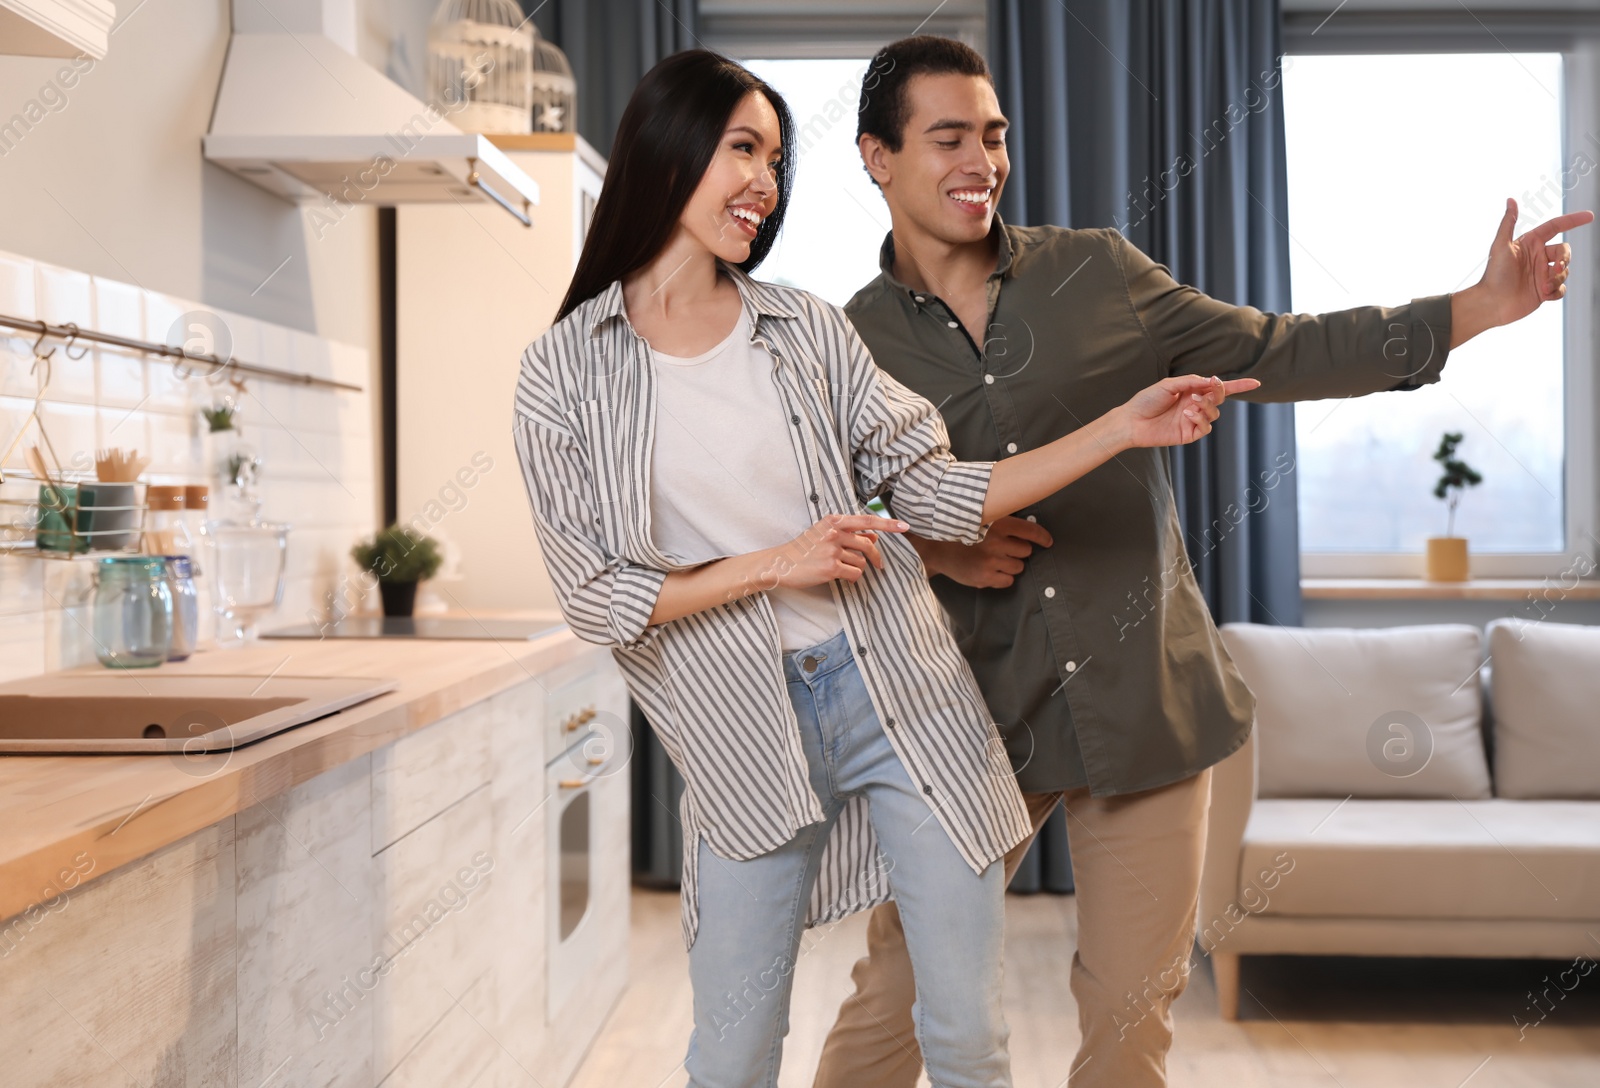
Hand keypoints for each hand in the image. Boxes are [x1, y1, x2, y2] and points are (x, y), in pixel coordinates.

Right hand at [766, 514, 907, 588]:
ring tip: (840, 569)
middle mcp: (834, 532)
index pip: (867, 520)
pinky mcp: (831, 567)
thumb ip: (849, 534)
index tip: (905, 526)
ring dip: (856, 568)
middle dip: (875, 557)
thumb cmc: (804, 549)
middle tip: (879, 565)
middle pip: (868, 545)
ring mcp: (832, 550)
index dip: (888, 524)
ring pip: (861, 562)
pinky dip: (851, 578)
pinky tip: (838, 576)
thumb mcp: (824, 534)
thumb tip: (873, 538)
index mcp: (834, 521)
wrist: (781, 563)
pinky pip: (854, 574)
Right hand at [936, 516, 1053, 588]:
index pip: (1030, 531)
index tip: (1048, 542)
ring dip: (1012, 564)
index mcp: (997, 523)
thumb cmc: (960, 533)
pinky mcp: (985, 577)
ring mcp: (990, 560)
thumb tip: (1028, 528)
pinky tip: (992, 571)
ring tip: (995, 560)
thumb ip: (1002, 521)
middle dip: (1019, 551)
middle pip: (1026, 550)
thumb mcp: (981, 519)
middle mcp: (996, 541)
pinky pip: (1008, 581)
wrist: (935, 548)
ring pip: (1019, 566)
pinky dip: (1004, 577)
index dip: (1042, 537)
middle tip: (1004, 549)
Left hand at [1116, 375, 1260, 448]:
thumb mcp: (1169, 384)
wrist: (1131, 420)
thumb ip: (1191, 382)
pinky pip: (1205, 427)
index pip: (1219, 388)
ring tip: (1191, 404)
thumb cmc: (1146, 400)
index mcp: (1191, 391)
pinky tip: (1188, 414)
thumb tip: (1211, 381)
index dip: (1238, 386)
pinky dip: (1201, 419)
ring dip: (1207, 406)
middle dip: (1220, 392)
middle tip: (1210, 388)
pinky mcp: (1189, 434)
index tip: (1256, 383)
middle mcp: (1195, 405)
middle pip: (1220, 399)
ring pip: (1215, 413)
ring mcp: (1193, 420)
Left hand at [1453, 199, 1594, 345]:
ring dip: (1557, 278)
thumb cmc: (1494, 275)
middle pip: (1565, 250)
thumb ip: (1508, 222)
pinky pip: (1562, 288)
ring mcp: (1542, 274)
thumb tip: (1510, 200)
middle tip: (1553, 269)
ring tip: (1541, 286)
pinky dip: (1556, 291)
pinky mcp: (1544, 290)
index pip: (1556, 226)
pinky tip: (1544, 295)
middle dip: (1564, 259)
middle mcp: (1538, 257)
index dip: (1573, 220)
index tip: (1590, 216)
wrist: (1491, 304)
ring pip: (1565, 270)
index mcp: (1530, 243)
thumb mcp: (1500, 246)